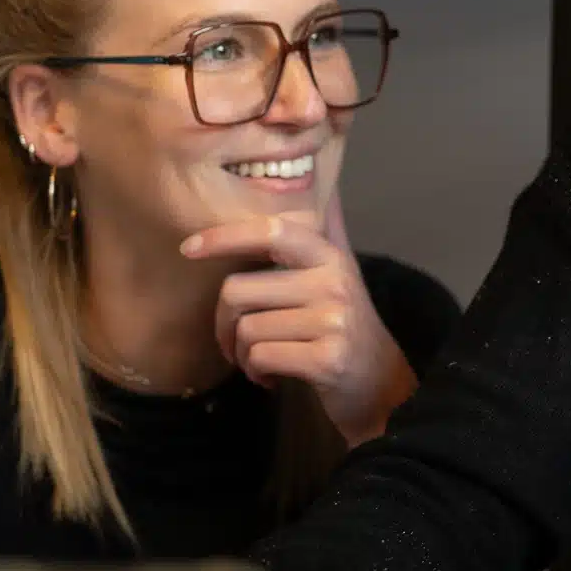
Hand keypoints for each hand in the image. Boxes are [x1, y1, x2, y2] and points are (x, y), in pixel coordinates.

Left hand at [193, 213, 417, 445]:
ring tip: (262, 360)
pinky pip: (261, 357)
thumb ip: (324, 233)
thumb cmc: (345, 328)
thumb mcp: (340, 275)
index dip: (225, 236)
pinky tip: (272, 377)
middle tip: (236, 342)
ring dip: (242, 355)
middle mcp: (333, 282)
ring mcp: (333, 320)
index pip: (271, 231)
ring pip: (246, 330)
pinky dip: (257, 373)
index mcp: (329, 257)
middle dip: (223, 324)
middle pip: (238, 291)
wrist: (381, 385)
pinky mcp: (327, 358)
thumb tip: (322, 185)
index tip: (188, 248)